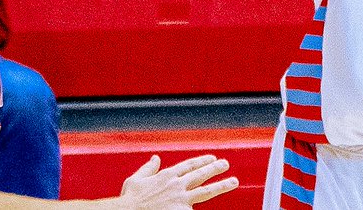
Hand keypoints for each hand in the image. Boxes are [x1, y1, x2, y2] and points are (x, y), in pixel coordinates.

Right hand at [119, 154, 237, 208]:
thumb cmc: (129, 200)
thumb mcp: (135, 179)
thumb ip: (148, 169)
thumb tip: (155, 158)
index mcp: (166, 176)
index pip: (189, 165)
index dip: (202, 161)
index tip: (212, 158)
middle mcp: (176, 185)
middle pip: (201, 175)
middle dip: (215, 169)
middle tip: (226, 164)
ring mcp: (181, 199)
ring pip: (205, 191)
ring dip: (221, 185)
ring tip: (233, 181)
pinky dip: (201, 208)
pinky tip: (215, 209)